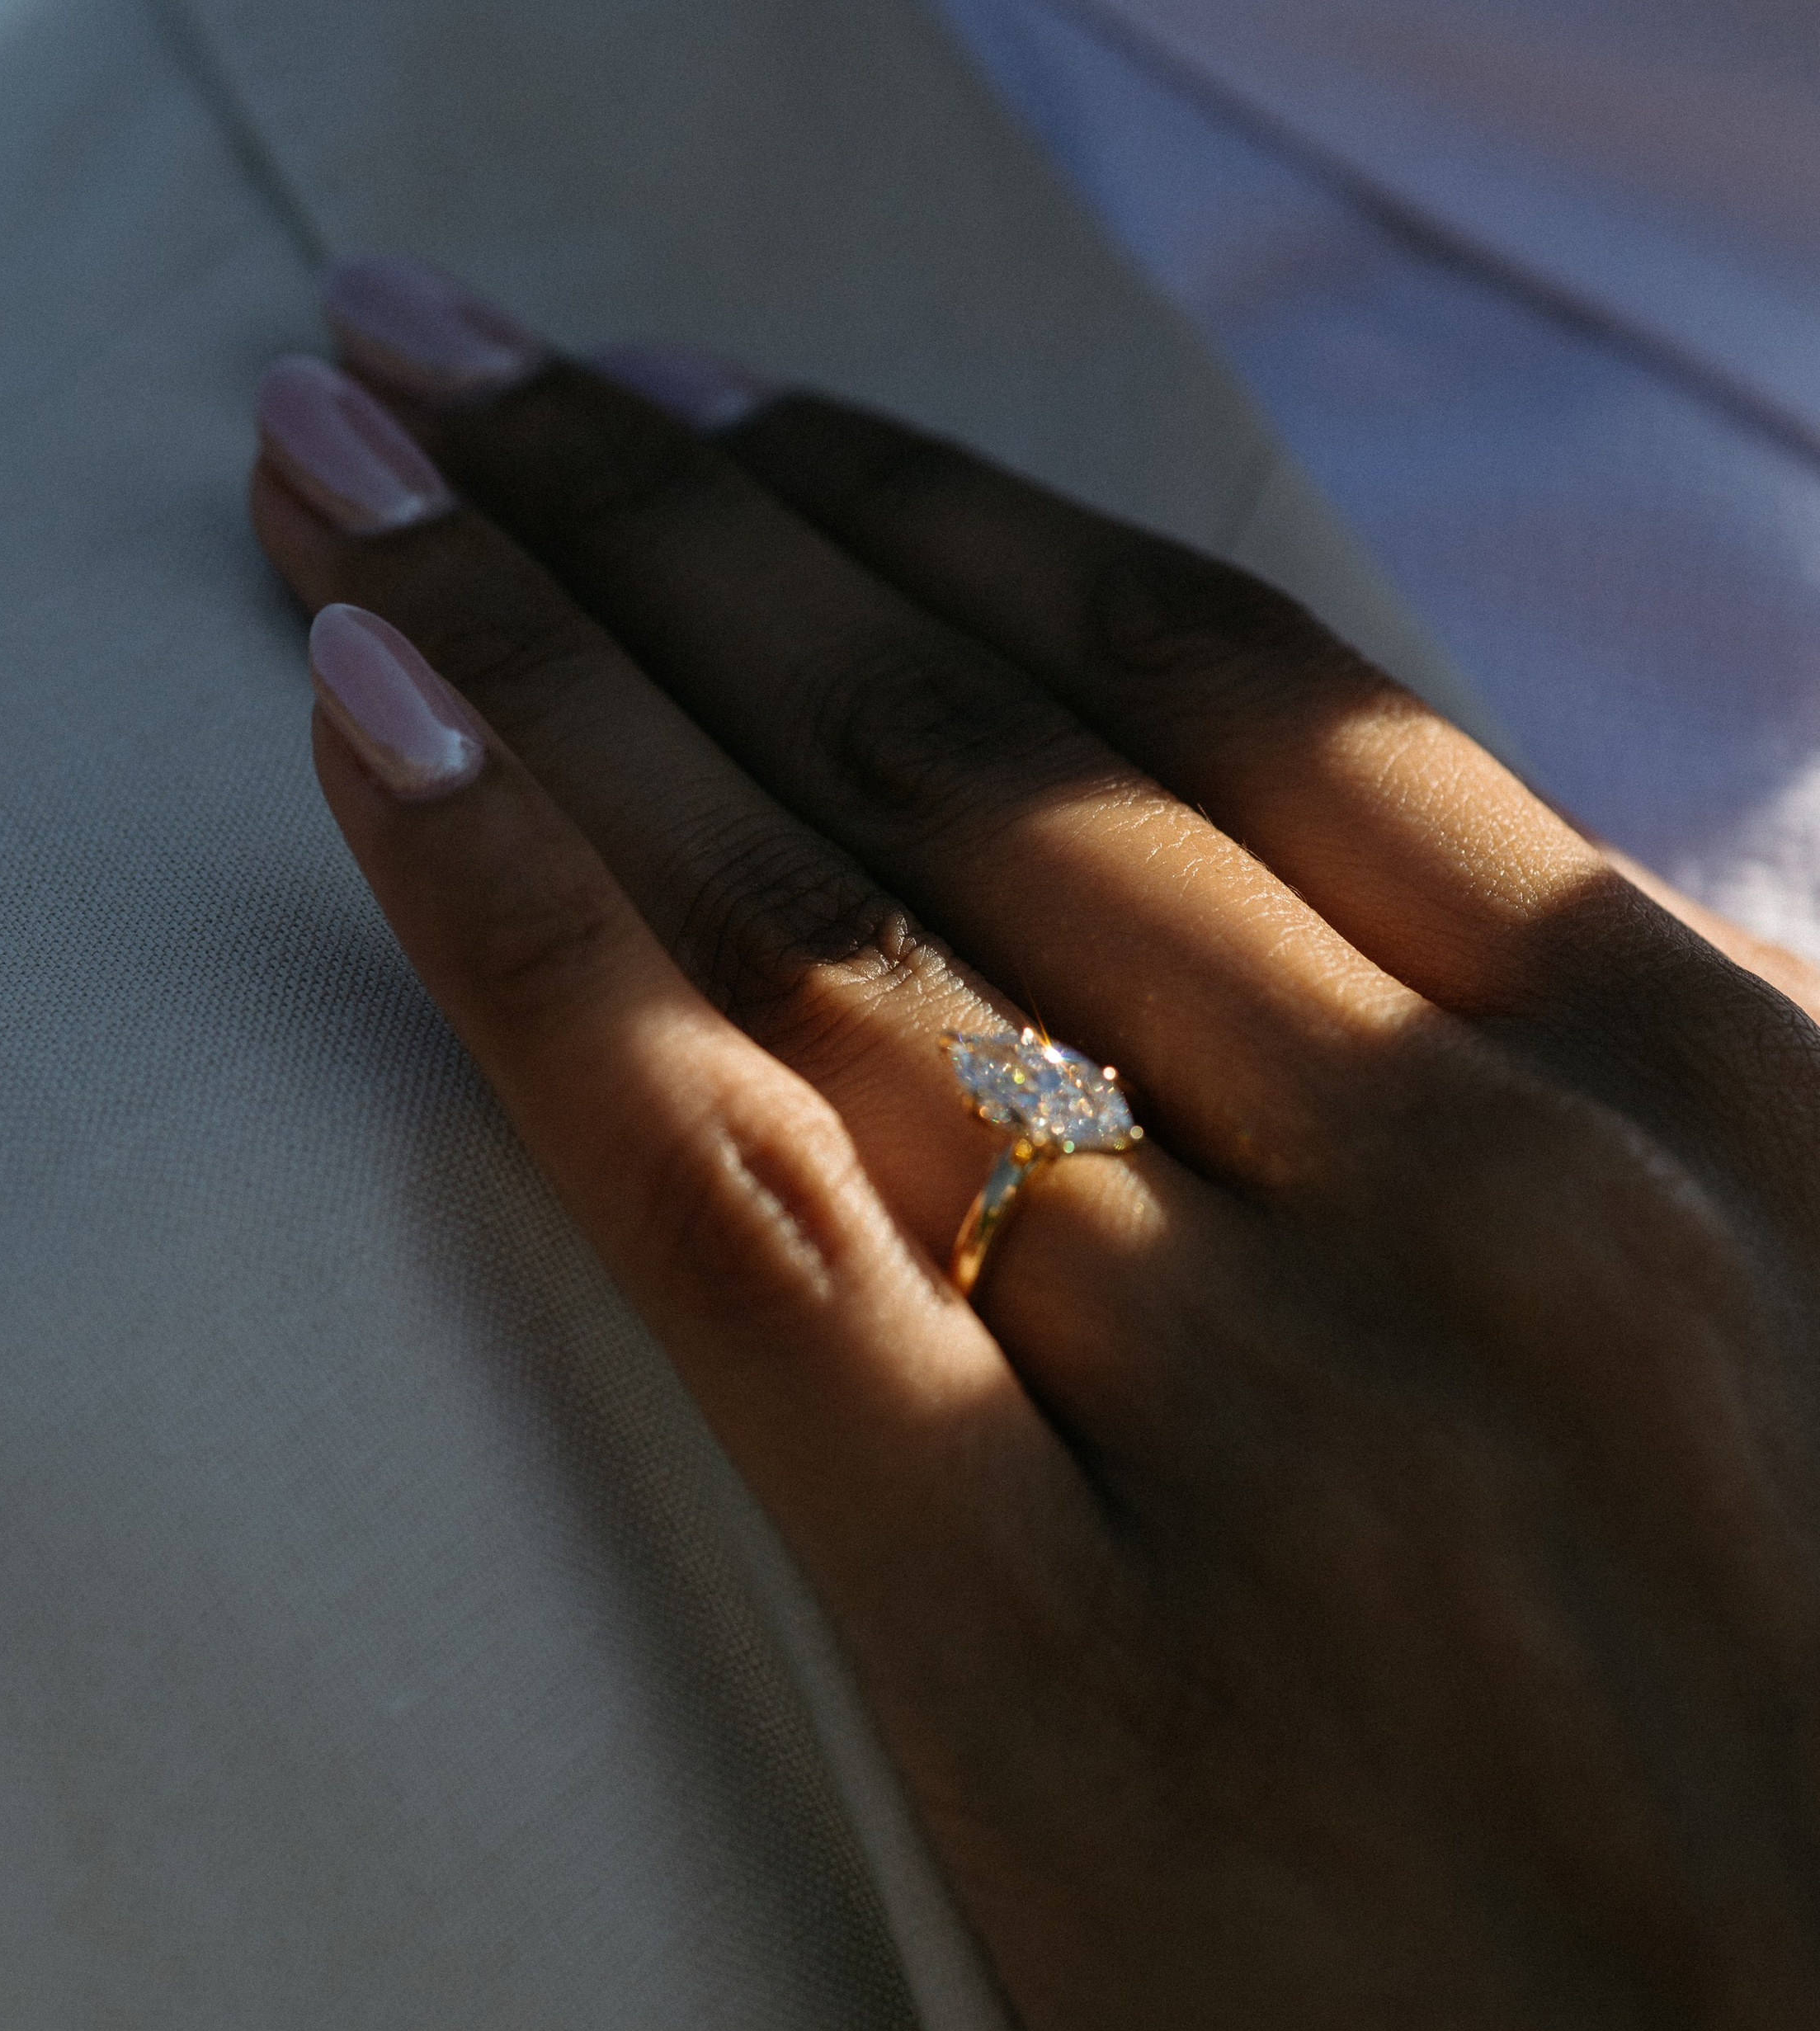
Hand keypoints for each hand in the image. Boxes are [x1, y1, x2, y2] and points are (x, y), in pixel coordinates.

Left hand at [249, 264, 1819, 2030]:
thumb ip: (1651, 1148)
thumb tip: (1402, 980)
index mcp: (1704, 1104)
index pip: (1226, 689)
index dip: (928, 501)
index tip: (706, 389)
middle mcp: (1484, 1195)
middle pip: (973, 744)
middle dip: (664, 512)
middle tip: (436, 346)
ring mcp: (1279, 1417)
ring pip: (832, 914)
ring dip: (547, 652)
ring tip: (347, 476)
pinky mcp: (1070, 1684)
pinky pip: (737, 1205)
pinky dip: (523, 943)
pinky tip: (365, 738)